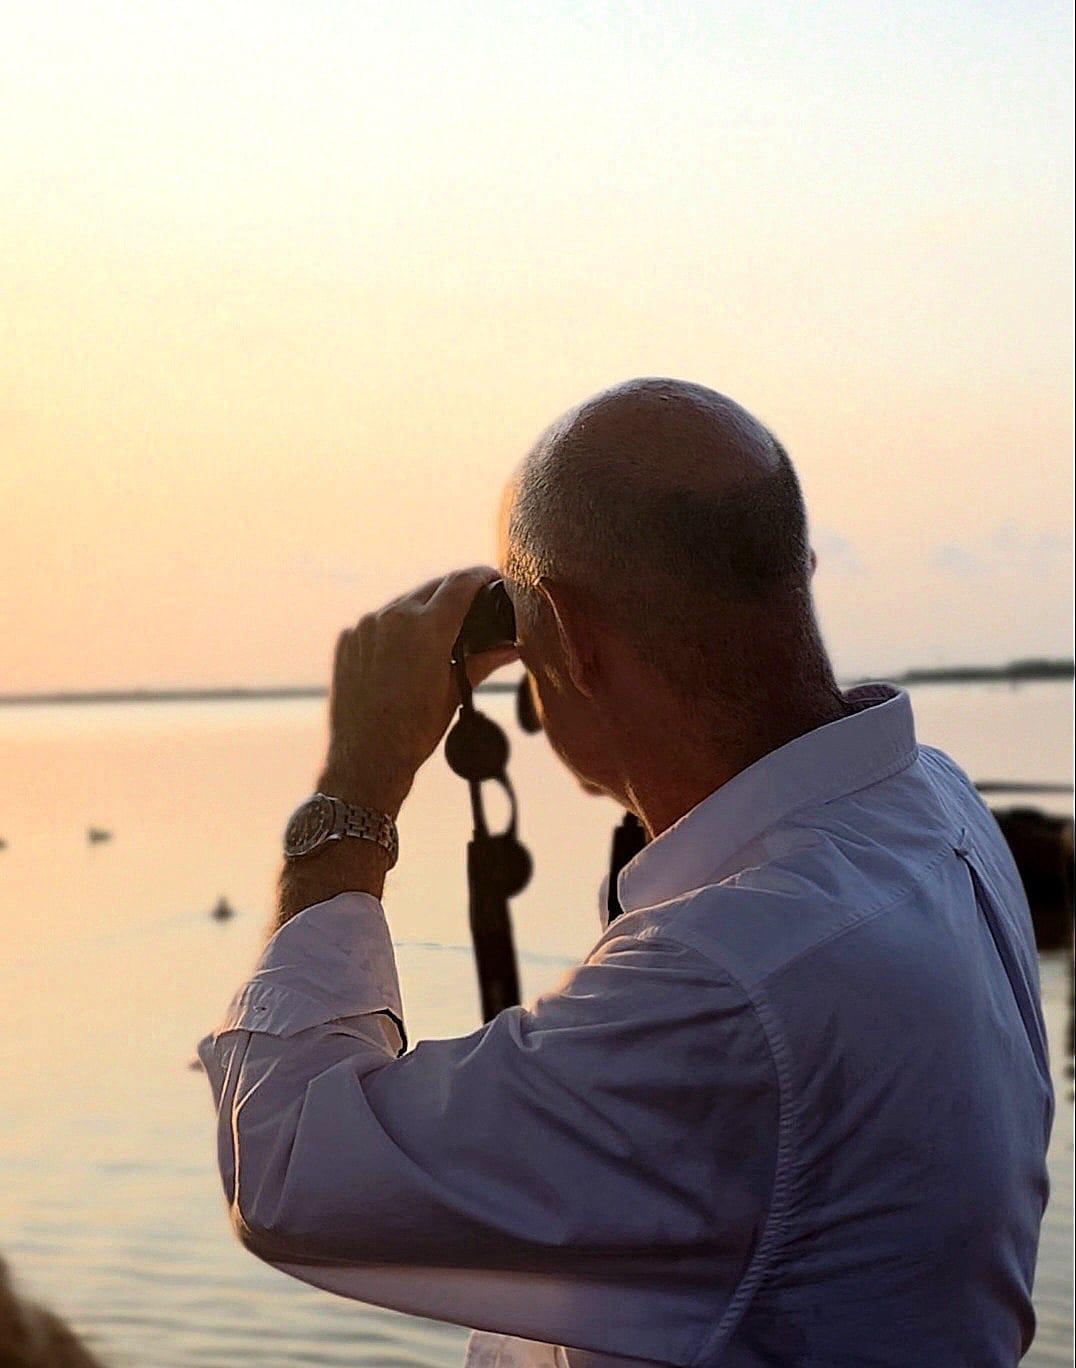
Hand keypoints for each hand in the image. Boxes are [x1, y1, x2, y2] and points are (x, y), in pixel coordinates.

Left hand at [318, 567, 518, 815]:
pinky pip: (378, 622)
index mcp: (425, 628)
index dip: (481, 575)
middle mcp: (391, 617)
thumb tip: (513, 647)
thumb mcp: (456, 693)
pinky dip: (396, 629)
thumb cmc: (414, 732)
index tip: (493, 577)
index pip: (460, 583)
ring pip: (404, 604)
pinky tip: (406, 652)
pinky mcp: (347, 639)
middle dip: (455, 593)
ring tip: (439, 633)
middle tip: (474, 604)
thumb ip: (484, 660)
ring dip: (424, 611)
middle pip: (432, 588)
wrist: (365, 760)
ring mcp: (365, 626)